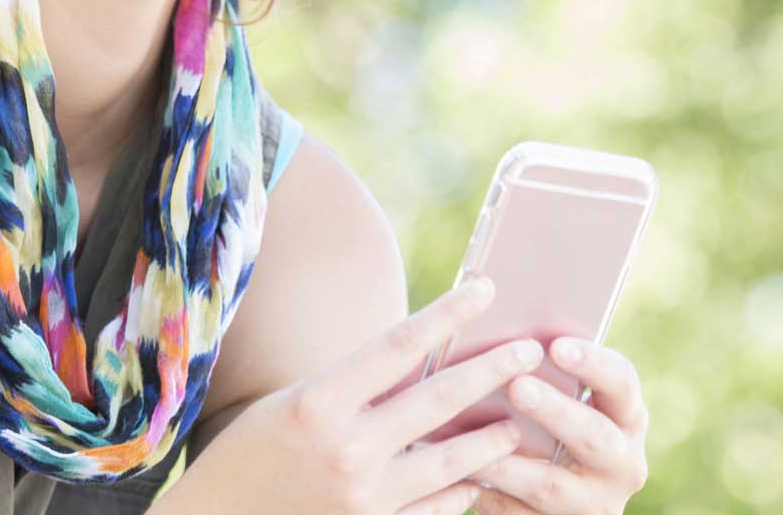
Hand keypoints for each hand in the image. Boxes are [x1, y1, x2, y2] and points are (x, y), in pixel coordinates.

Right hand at [155, 275, 542, 514]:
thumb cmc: (251, 454)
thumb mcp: (294, 404)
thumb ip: (357, 387)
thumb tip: (424, 359)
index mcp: (318, 402)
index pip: (398, 344)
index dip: (448, 313)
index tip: (486, 289)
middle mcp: (345, 448)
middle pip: (439, 399)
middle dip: (493, 371)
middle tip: (532, 352)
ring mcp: (363, 498)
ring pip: (450, 461)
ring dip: (492, 439)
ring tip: (521, 421)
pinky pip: (434, 509)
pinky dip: (460, 490)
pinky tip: (478, 477)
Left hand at [464, 337, 649, 513]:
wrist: (561, 499)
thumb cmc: (554, 427)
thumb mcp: (571, 403)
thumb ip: (552, 375)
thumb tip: (502, 333)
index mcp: (627, 417)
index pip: (622, 384)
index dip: (593, 363)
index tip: (556, 345)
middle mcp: (623, 463)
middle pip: (594, 435)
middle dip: (555, 411)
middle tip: (517, 386)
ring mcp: (595, 504)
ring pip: (550, 485)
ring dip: (508, 462)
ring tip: (471, 440)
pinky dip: (488, 495)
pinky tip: (459, 475)